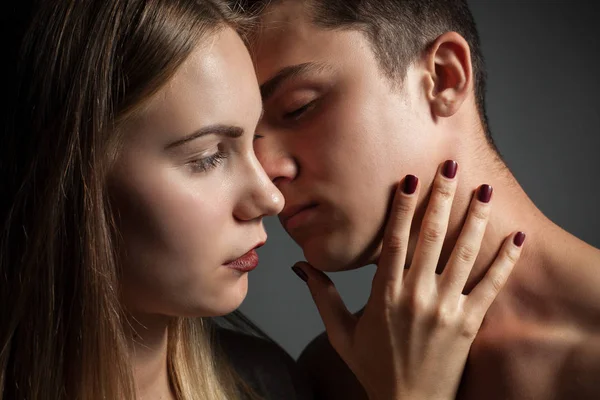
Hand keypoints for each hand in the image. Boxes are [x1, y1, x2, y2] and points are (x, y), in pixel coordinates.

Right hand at [292, 161, 525, 399]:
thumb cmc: (374, 367)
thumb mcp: (341, 332)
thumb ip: (321, 295)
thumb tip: (300, 266)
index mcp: (384, 295)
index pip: (394, 241)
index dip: (402, 207)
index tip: (409, 180)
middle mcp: (416, 296)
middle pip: (430, 237)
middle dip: (442, 199)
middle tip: (450, 168)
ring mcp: (445, 309)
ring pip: (463, 254)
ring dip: (474, 220)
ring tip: (483, 191)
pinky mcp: (468, 323)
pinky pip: (490, 286)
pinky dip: (505, 260)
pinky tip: (517, 238)